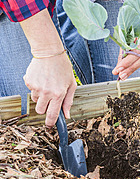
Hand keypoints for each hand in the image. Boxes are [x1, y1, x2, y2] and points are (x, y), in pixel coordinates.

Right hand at [20, 9, 76, 126]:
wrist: (49, 52)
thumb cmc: (63, 67)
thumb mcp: (71, 84)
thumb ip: (69, 101)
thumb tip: (66, 115)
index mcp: (58, 94)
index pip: (52, 115)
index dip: (51, 123)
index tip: (50, 126)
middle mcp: (46, 92)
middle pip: (40, 110)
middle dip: (44, 108)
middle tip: (50, 98)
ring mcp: (36, 87)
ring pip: (35, 100)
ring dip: (40, 96)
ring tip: (47, 84)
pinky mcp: (29, 82)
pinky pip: (31, 91)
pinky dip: (35, 87)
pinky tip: (41, 78)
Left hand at [112, 24, 139, 79]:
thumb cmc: (133, 24)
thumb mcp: (126, 33)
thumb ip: (123, 48)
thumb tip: (119, 66)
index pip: (137, 49)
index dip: (127, 61)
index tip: (118, 69)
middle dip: (130, 67)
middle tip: (120, 75)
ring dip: (133, 68)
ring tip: (124, 75)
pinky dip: (138, 64)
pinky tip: (130, 69)